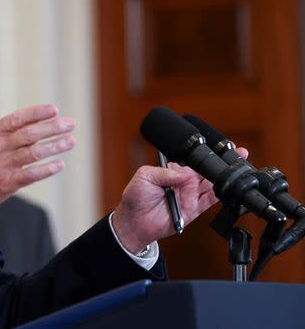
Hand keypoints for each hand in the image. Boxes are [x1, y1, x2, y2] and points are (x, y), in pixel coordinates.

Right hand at [0, 94, 75, 242]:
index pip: (16, 120)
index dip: (36, 113)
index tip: (53, 110)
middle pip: (29, 135)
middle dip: (52, 127)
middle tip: (70, 123)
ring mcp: (1, 167)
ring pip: (33, 153)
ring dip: (54, 147)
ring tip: (70, 141)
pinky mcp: (5, 185)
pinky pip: (30, 175)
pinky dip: (46, 170)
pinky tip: (59, 164)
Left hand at [112, 147, 248, 252]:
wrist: (133, 221)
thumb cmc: (135, 197)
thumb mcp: (145, 176)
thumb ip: (165, 172)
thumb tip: (184, 173)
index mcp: (173, 171)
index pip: (192, 162)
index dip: (203, 156)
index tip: (216, 150)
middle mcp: (183, 183)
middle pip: (206, 171)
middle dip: (220, 163)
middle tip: (237, 154)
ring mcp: (189, 196)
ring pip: (211, 185)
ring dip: (222, 177)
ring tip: (233, 170)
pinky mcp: (193, 210)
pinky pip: (209, 202)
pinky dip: (218, 195)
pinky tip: (226, 188)